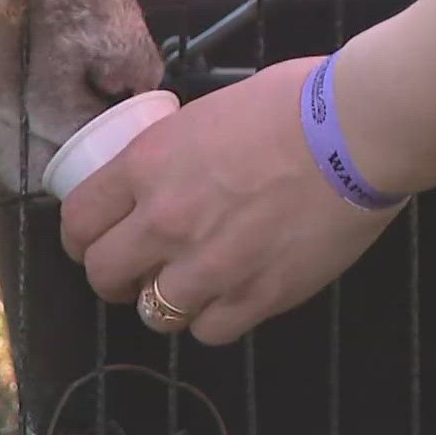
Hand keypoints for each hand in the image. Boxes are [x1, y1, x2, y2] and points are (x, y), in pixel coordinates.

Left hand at [58, 56, 404, 344]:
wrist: (357, 132)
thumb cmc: (294, 103)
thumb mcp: (208, 112)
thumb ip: (176, 152)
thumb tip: (169, 169)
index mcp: (147, 165)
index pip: (78, 220)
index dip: (80, 238)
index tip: (93, 243)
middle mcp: (166, 220)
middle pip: (104, 275)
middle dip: (114, 277)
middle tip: (134, 272)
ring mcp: (209, 265)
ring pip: (154, 314)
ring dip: (165, 302)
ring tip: (187, 287)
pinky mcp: (256, 296)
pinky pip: (210, 331)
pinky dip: (214, 319)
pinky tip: (229, 298)